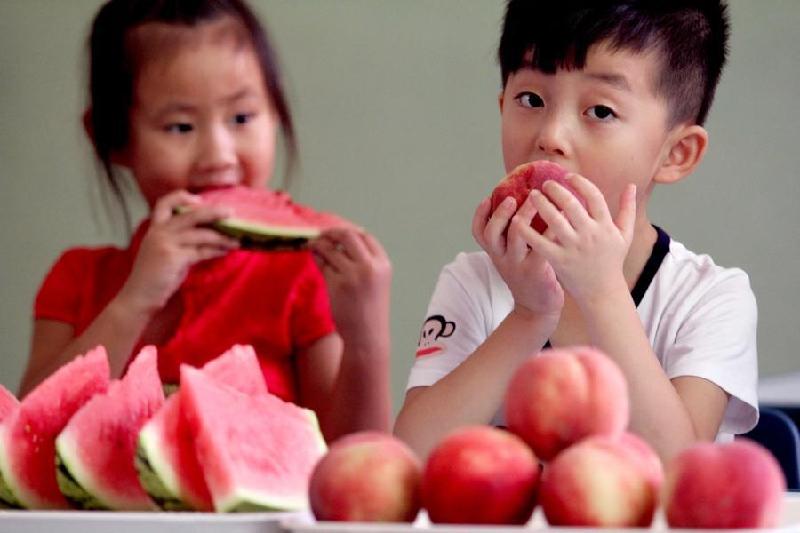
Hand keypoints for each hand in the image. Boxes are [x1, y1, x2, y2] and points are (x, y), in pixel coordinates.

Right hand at [117, 190, 238, 313]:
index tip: (199, 199)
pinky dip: (216, 250)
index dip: (181, 197)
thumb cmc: (155, 277)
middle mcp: (159, 232)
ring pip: (200, 233)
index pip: (164, 203)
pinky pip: (201, 251)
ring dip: (221, 237)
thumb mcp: (166, 253)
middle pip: (190, 214)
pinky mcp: (173, 257)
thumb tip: (210, 236)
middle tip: (230, 211)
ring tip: (236, 240)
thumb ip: (182, 242)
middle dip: (213, 211)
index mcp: (155, 229)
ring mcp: (165, 243)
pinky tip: (225, 252)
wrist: (139, 297)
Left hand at [309, 226, 391, 342]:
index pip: (365, 236)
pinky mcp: (337, 285)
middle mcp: (370, 267)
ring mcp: (353, 275)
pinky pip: (323, 263)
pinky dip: (317, 256)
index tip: (338, 233)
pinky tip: (314, 256)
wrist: (367, 336)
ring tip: (313, 244)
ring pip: (331, 248)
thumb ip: (364, 262)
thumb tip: (339, 241)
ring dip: (319, 243)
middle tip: (322, 235)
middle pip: (348, 236)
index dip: (349, 231)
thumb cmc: (369, 310)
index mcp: (383, 264)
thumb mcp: (376, 282)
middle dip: (332, 232)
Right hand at [472, 194, 563, 322]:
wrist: (537, 308)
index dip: (480, 215)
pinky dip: (550, 228)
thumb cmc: (528, 276)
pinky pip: (542, 245)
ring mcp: (519, 265)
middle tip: (511, 198)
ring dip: (525, 215)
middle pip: (492, 234)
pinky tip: (560, 215)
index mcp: (496, 253)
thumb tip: (523, 203)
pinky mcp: (537, 270)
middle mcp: (503, 259)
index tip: (487, 198)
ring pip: (516, 236)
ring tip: (537, 200)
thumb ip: (513, 238)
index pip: (479, 233)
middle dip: (500, 214)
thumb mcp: (513, 259)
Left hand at [519, 175, 636, 305]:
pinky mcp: (559, 260)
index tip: (568, 176)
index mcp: (605, 226)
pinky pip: (540, 242)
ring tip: (532, 195)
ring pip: (554, 220)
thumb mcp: (624, 236)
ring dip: (541, 204)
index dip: (580, 183)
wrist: (602, 293)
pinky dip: (528, 230)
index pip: (593, 196)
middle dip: (556, 190)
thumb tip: (632, 186)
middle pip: (571, 204)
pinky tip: (518, 220)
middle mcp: (589, 234)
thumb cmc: (612, 262)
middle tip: (544, 184)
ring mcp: (573, 248)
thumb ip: (628, 209)